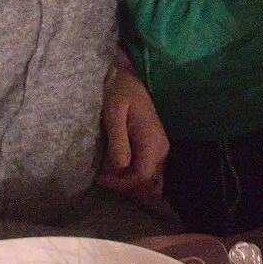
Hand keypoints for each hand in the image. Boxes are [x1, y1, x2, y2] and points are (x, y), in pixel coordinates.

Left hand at [95, 61, 168, 201]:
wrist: (129, 75)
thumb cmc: (120, 91)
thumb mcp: (114, 112)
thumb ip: (118, 139)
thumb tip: (121, 166)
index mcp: (153, 141)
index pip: (142, 177)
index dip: (121, 184)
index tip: (100, 178)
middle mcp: (162, 149)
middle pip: (149, 185)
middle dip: (126, 188)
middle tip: (104, 177)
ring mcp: (161, 150)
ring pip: (152, 182)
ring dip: (131, 185)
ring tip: (110, 174)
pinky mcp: (156, 148)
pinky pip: (150, 173)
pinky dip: (135, 178)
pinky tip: (118, 169)